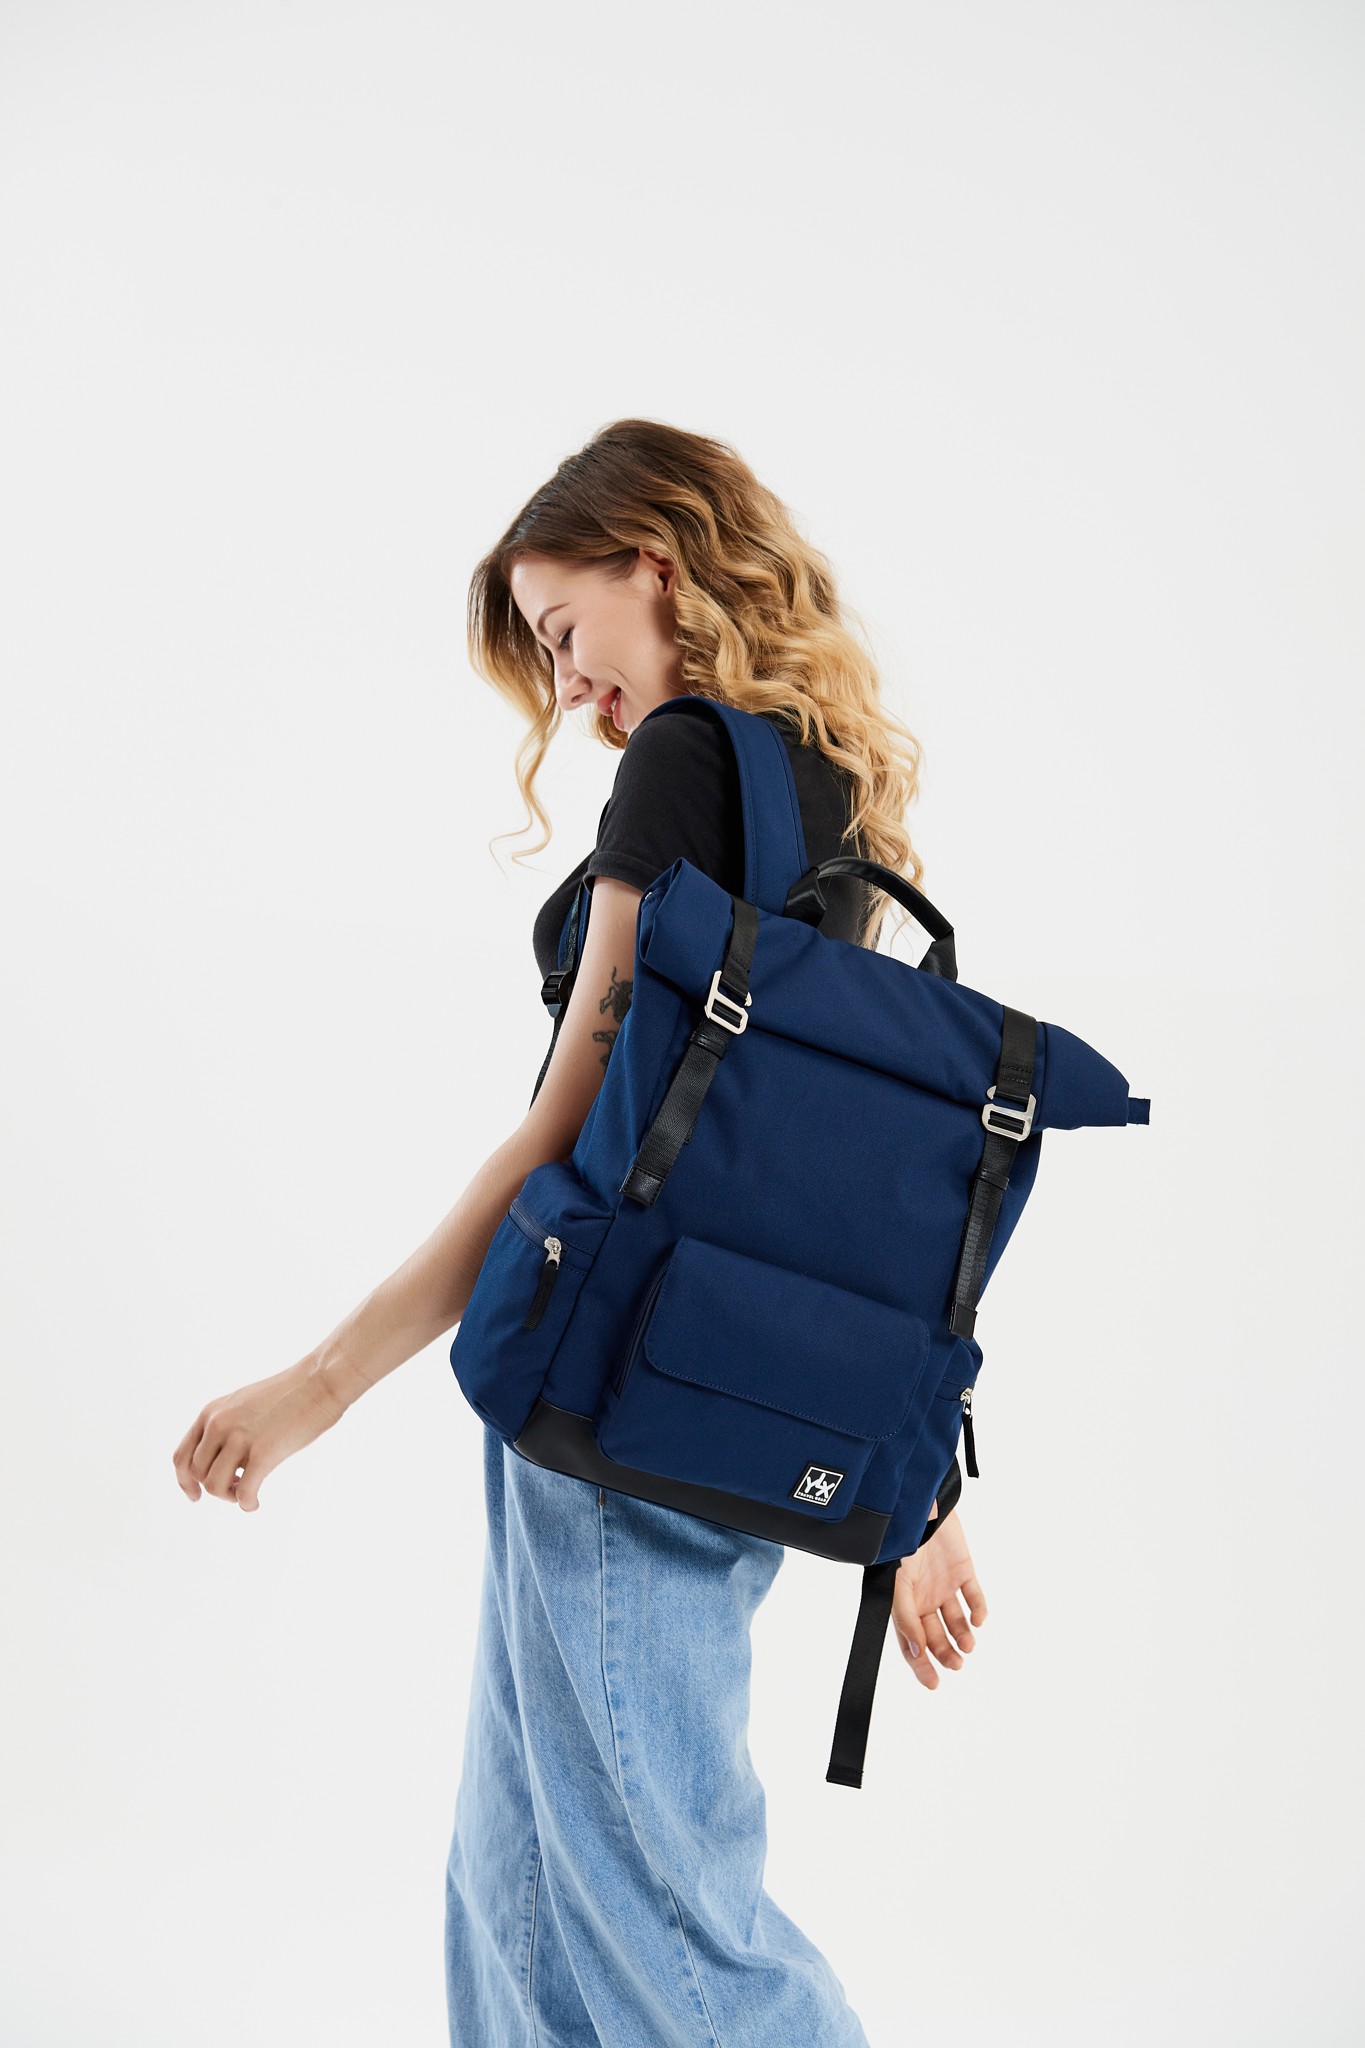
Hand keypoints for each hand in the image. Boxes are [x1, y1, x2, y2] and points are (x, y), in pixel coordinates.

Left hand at [172, 1356, 346, 1512]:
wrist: (319, 1381)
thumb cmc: (288, 1394)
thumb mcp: (243, 1404)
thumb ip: (226, 1426)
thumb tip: (221, 1459)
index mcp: (211, 1413)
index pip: (181, 1457)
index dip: (184, 1482)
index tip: (196, 1495)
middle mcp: (219, 1424)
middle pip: (198, 1474)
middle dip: (214, 1487)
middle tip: (236, 1487)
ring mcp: (240, 1438)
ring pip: (214, 1486)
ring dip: (229, 1496)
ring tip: (246, 1491)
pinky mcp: (264, 1452)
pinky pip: (244, 1492)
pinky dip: (246, 1504)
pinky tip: (256, 1502)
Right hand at [891, 1509, 986, 1688]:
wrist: (918, 1503)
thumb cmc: (898, 1540)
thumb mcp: (897, 1583)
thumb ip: (906, 1618)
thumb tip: (917, 1653)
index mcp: (902, 1602)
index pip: (911, 1642)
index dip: (921, 1664)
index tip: (933, 1684)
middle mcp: (923, 1597)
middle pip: (936, 1635)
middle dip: (946, 1653)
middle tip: (957, 1665)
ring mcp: (943, 1584)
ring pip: (956, 1620)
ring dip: (963, 1636)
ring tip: (968, 1644)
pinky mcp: (963, 1569)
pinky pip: (973, 1596)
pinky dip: (978, 1610)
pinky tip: (978, 1620)